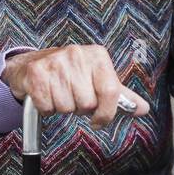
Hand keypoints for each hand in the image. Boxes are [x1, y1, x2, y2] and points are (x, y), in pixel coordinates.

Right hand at [1, 45, 148, 127]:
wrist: (30, 65)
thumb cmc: (70, 75)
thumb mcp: (97, 79)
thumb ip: (120, 95)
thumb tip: (143, 109)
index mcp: (98, 56)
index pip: (111, 92)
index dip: (106, 113)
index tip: (99, 120)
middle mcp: (77, 54)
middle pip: (87, 104)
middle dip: (80, 108)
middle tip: (73, 96)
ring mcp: (55, 62)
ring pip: (66, 108)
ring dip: (62, 108)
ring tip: (59, 93)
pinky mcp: (36, 73)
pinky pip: (47, 108)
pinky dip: (46, 108)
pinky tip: (46, 95)